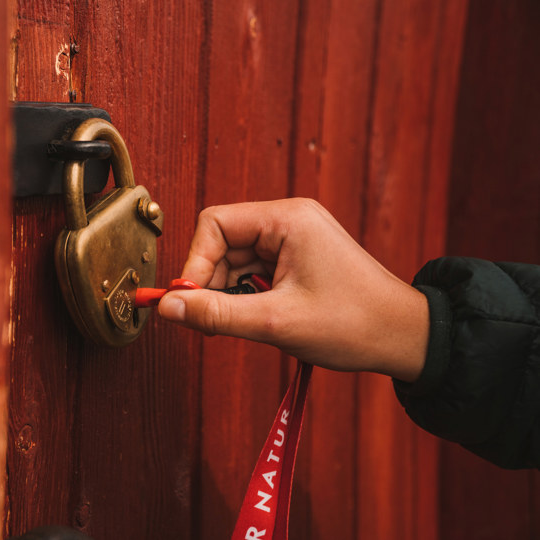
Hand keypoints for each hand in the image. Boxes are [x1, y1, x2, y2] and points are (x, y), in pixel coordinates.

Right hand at [158, 198, 428, 381]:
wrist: (406, 338)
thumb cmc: (354, 323)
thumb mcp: (276, 322)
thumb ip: (216, 314)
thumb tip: (167, 307)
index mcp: (287, 219)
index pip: (214, 224)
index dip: (195, 263)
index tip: (188, 301)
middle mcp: (289, 220)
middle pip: (221, 242)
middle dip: (210, 282)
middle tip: (208, 321)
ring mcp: (294, 238)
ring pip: (235, 260)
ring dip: (227, 292)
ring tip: (238, 324)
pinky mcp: (297, 258)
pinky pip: (253, 271)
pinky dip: (244, 295)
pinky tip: (254, 318)